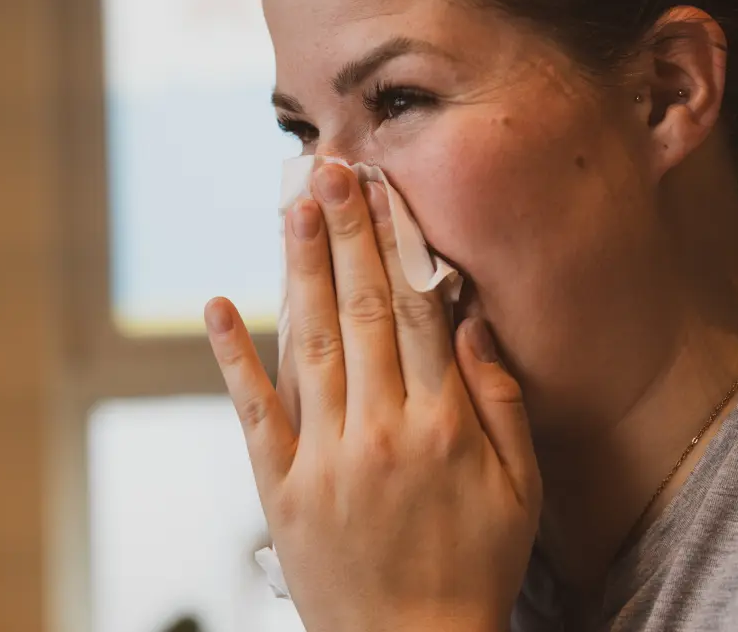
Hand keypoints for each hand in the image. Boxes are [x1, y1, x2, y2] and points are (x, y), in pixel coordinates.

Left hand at [205, 162, 540, 631]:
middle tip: (330, 170)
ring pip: (309, 344)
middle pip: (363, 312)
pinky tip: (217, 305)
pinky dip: (233, 358)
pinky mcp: (282, 489)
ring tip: (291, 207)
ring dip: (299, 269)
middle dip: (346, 234)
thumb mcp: (521, 489)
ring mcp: (326, 459)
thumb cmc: (477, 567)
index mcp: (444, 427)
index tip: (385, 190)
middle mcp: (381, 431)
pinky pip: (255, 412)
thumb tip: (471, 321)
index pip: (421, 312)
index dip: (401, 242)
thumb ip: (500, 401)